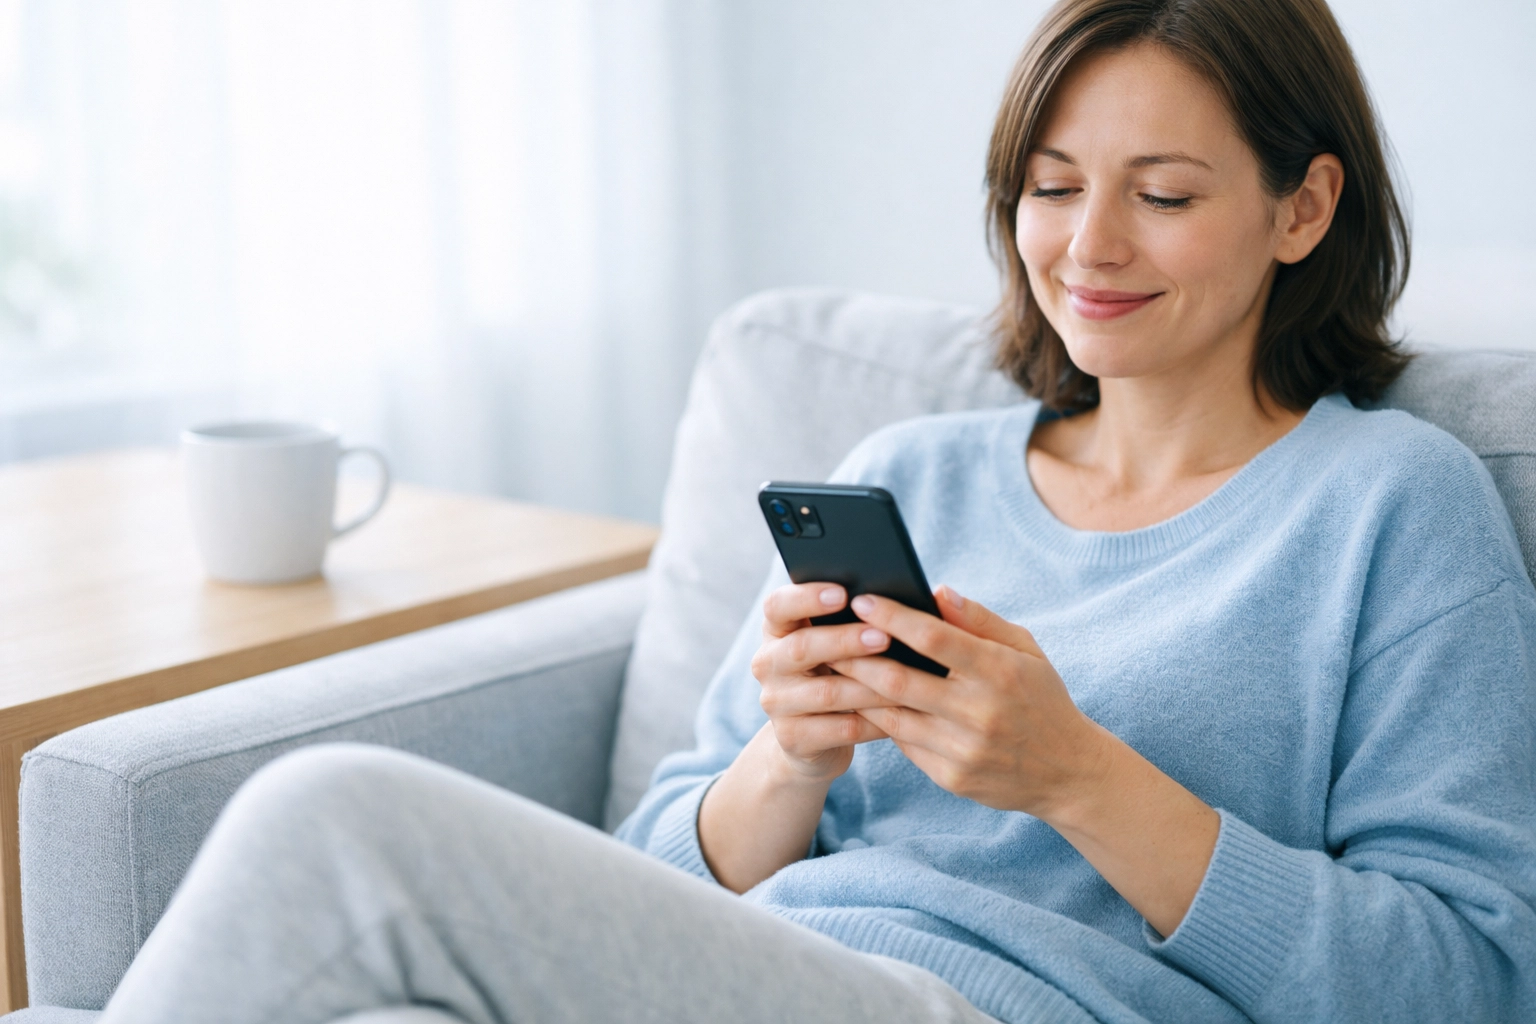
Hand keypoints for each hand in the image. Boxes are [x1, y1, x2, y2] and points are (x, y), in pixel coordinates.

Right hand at [750, 582, 900, 783]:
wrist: (812, 738)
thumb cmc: (834, 674)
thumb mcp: (832, 645)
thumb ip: (848, 620)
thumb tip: (893, 600)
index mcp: (776, 630)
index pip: (778, 606)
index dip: (807, 598)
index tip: (844, 593)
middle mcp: (767, 664)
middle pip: (802, 648)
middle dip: (846, 641)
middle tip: (884, 636)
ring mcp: (776, 704)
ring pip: (826, 693)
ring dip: (869, 685)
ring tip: (905, 679)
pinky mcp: (793, 738)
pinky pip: (840, 729)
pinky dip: (875, 721)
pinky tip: (903, 715)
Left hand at [832, 586, 1219, 936]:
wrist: (1069, 773)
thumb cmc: (1042, 699)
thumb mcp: (1025, 650)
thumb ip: (979, 620)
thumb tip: (935, 590)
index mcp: (1000, 672)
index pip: (934, 639)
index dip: (893, 618)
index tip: (861, 600)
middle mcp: (980, 712)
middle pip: (900, 680)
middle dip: (855, 656)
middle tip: (823, 636)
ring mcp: (964, 749)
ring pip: (892, 716)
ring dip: (856, 691)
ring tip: (830, 667)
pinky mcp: (951, 777)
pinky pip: (903, 744)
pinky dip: (878, 721)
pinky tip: (857, 702)